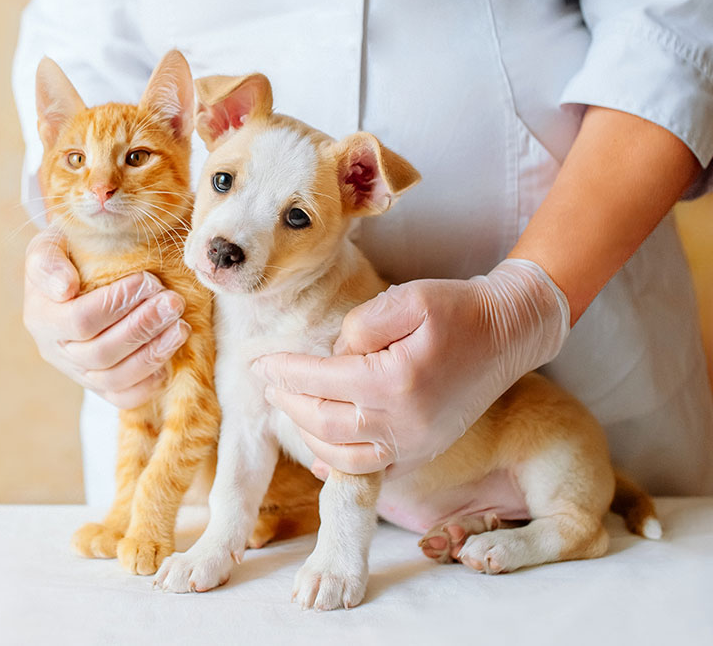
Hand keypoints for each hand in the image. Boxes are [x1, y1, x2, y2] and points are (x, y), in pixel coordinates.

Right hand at [23, 228, 190, 408]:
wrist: (76, 276)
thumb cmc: (67, 256)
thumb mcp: (50, 246)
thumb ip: (48, 261)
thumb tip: (65, 287)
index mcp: (41, 317)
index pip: (79, 320)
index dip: (117, 303)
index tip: (148, 280)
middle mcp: (56, 351)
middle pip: (101, 353)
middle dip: (142, 327)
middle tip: (173, 303)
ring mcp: (78, 373)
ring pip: (115, 379)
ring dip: (153, 353)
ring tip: (180, 327)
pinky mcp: (100, 386)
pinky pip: (123, 398)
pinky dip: (149, 383)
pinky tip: (170, 358)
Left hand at [252, 259, 568, 477]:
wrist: (509, 333)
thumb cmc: (459, 310)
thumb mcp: (407, 298)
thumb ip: (360, 324)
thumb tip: (332, 355)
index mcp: (396, 383)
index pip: (321, 381)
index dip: (284, 371)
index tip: (260, 362)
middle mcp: (404, 423)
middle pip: (323, 422)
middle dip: (288, 402)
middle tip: (268, 384)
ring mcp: (416, 444)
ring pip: (341, 455)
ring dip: (306, 433)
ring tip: (289, 407)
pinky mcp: (424, 451)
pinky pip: (372, 472)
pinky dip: (339, 466)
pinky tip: (318, 455)